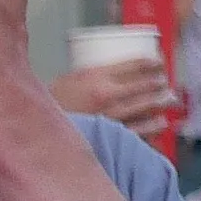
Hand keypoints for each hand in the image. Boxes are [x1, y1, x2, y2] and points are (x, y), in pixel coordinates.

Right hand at [47, 53, 176, 150]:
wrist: (34, 132)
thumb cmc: (52, 104)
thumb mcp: (71, 79)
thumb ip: (95, 73)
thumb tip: (121, 68)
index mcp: (97, 76)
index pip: (139, 64)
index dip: (156, 62)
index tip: (160, 62)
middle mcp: (108, 96)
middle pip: (150, 84)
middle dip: (162, 83)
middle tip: (164, 82)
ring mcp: (113, 117)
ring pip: (152, 107)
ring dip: (164, 103)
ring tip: (167, 100)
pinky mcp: (114, 137)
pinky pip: (145, 131)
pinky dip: (156, 126)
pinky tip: (159, 123)